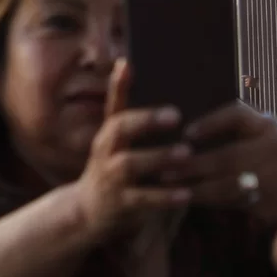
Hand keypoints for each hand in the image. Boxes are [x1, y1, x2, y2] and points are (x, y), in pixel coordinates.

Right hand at [69, 59, 192, 242]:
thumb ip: (130, 114)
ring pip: (131, 163)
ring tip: (185, 152)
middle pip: (119, 128)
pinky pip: (144, 199)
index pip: (112, 103)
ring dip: (159, 156)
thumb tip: (136, 71)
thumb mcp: (115, 142)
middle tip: (175, 115)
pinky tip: (187, 193)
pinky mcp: (121, 204)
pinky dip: (165, 196)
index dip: (118, 84)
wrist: (88, 212)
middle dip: (145, 120)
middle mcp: (106, 151)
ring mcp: (111, 177)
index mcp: (109, 134)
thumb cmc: (112, 169)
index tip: (128, 64)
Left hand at [168, 104, 276, 243]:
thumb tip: (185, 136)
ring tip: (169, 186)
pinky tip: (190, 199)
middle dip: (192, 165)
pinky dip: (212, 201)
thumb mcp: (261, 132)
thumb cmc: (273, 154)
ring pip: (229, 185)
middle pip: (228, 156)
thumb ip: (231, 126)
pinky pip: (236, 203)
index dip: (210, 123)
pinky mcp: (276, 206)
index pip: (238, 116)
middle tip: (164, 168)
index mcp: (270, 127)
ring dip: (197, 187)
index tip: (186, 133)